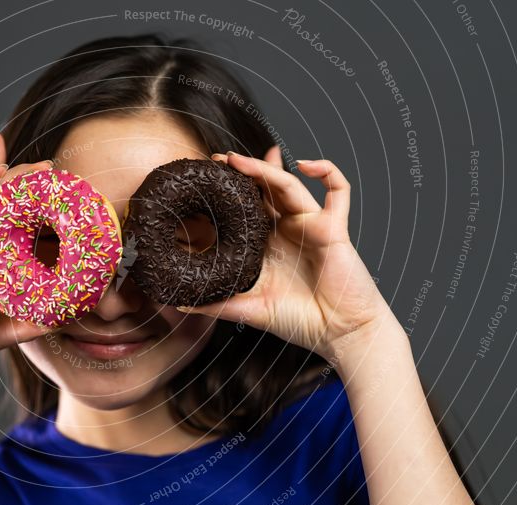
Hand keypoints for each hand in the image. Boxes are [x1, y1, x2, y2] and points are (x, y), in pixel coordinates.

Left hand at [179, 152, 396, 360]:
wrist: (339, 333)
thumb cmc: (300, 321)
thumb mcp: (249, 309)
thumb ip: (216, 304)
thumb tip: (178, 302)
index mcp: (268, 244)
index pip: (246, 208)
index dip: (229, 192)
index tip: (205, 179)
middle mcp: (288, 229)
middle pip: (264, 189)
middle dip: (242, 171)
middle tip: (217, 160)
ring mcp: (311, 225)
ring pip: (288, 185)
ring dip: (265, 168)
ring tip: (237, 160)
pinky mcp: (334, 228)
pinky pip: (339, 190)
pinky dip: (327, 170)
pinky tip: (304, 164)